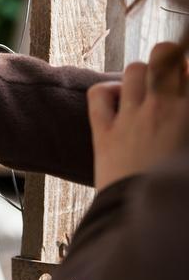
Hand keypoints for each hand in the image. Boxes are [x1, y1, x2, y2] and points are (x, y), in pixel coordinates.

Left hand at [88, 42, 188, 190]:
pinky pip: (99, 94)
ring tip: (145, 91)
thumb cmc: (177, 191)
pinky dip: (107, 92)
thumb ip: (185, 120)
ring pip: (135, 70)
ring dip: (141, 75)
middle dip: (170, 56)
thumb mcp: (188, 154)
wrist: (149, 223)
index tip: (187, 80)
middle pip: (166, 56)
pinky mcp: (104, 133)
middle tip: (171, 75)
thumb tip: (181, 107)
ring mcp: (132, 119)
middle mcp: (164, 109)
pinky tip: (118, 103)